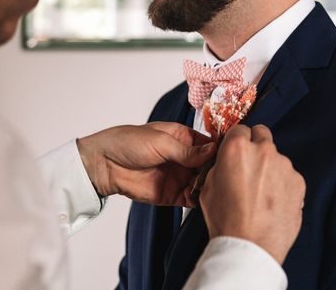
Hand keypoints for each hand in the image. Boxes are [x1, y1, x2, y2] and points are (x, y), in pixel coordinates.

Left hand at [77, 122, 214, 206]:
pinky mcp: (172, 194)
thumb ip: (187, 150)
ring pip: (203, 182)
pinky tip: (197, 196)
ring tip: (209, 185)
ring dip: (208, 185)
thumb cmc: (128, 143)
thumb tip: (213, 151)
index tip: (230, 156)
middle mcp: (185, 157)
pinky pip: (191, 198)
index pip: (209, 144)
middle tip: (221, 174)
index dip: (219, 150)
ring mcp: (179, 176)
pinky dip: (197, 199)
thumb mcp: (160, 142)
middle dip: (216, 170)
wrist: (105, 164)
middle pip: (209, 165)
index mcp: (183, 138)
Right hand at [199, 124, 304, 264]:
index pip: (240, 129)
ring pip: (276, 157)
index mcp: (237, 148)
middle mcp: (264, 150)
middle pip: (262, 135)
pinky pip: (289, 176)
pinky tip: (272, 203)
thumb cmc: (226, 219)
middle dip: (255, 146)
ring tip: (260, 194)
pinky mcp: (298, 182)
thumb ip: (219, 165)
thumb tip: (226, 160)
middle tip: (249, 167)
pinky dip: (282, 185)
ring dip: (269, 168)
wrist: (249, 247)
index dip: (236, 141)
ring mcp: (284, 166)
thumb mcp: (207, 186)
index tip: (237, 151)